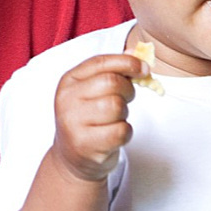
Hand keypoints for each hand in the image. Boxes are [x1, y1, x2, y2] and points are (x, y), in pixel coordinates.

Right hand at [53, 53, 144, 181]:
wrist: (73, 158)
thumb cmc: (88, 119)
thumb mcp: (93, 91)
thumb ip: (112, 71)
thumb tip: (137, 52)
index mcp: (69, 81)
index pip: (100, 62)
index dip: (127, 62)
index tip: (144, 69)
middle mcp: (67, 99)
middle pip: (111, 83)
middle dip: (127, 90)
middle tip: (126, 99)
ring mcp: (73, 123)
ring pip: (117, 106)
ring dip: (124, 113)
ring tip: (115, 119)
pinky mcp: (85, 145)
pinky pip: (120, 131)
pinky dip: (125, 132)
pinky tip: (114, 134)